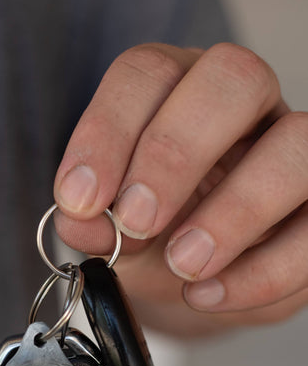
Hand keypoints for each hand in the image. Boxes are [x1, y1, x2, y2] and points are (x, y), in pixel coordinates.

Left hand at [53, 43, 307, 337]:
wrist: (200, 282)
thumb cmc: (156, 237)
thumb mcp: (113, 231)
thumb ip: (93, 222)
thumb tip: (81, 222)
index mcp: (178, 91)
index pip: (148, 72)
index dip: (108, 130)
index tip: (80, 199)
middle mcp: (245, 106)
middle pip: (234, 77)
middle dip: (176, 153)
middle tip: (137, 222)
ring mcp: (295, 152)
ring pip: (299, 142)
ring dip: (236, 209)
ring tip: (183, 264)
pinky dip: (264, 270)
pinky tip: (207, 293)